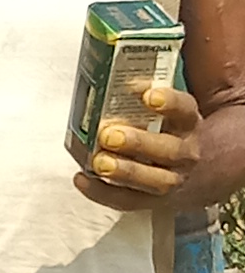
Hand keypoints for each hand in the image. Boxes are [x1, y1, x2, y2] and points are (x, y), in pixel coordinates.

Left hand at [77, 79, 204, 209]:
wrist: (189, 168)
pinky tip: (82, 179)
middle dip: (139, 143)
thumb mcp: (164, 108)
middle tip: (110, 134)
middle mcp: (185, 152)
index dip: (169, 103)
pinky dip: (103, 193)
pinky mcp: (153, 200)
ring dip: (125, 172)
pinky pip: (130, 201)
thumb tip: (111, 71)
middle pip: (170, 150)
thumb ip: (142, 92)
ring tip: (99, 162)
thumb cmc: (164, 129)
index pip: (184, 110)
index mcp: (187, 122)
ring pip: (155, 181)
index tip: (148, 96)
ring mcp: (172, 179)